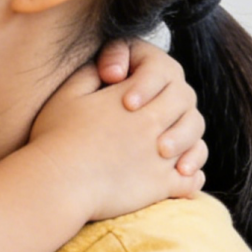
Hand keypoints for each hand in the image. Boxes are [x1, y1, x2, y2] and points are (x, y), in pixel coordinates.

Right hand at [32, 40, 208, 222]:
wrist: (57, 184)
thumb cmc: (55, 138)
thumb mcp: (67, 95)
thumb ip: (90, 72)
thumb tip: (110, 65)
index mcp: (132, 98)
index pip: (166, 75)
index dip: (155, 81)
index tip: (131, 98)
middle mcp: (153, 125)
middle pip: (186, 106)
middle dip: (176, 109)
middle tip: (155, 120)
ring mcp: (160, 156)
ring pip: (195, 141)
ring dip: (188, 142)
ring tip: (169, 149)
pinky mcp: (160, 185)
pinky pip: (192, 180)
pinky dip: (192, 177)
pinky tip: (180, 175)